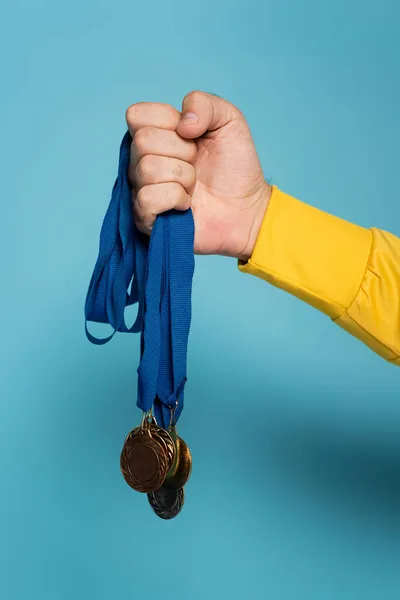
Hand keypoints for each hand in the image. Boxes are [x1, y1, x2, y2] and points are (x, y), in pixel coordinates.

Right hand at [126, 91, 270, 260]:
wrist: (247, 207)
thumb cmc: (234, 167)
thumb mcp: (229, 120)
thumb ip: (204, 103)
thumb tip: (182, 124)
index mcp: (154, 133)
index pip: (137, 115)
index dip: (170, 122)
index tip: (192, 136)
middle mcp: (141, 160)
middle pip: (143, 141)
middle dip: (182, 151)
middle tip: (196, 163)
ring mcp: (141, 189)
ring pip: (148, 169)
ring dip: (183, 176)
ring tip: (194, 185)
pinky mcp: (145, 217)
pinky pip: (148, 198)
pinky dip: (175, 199)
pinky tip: (186, 204)